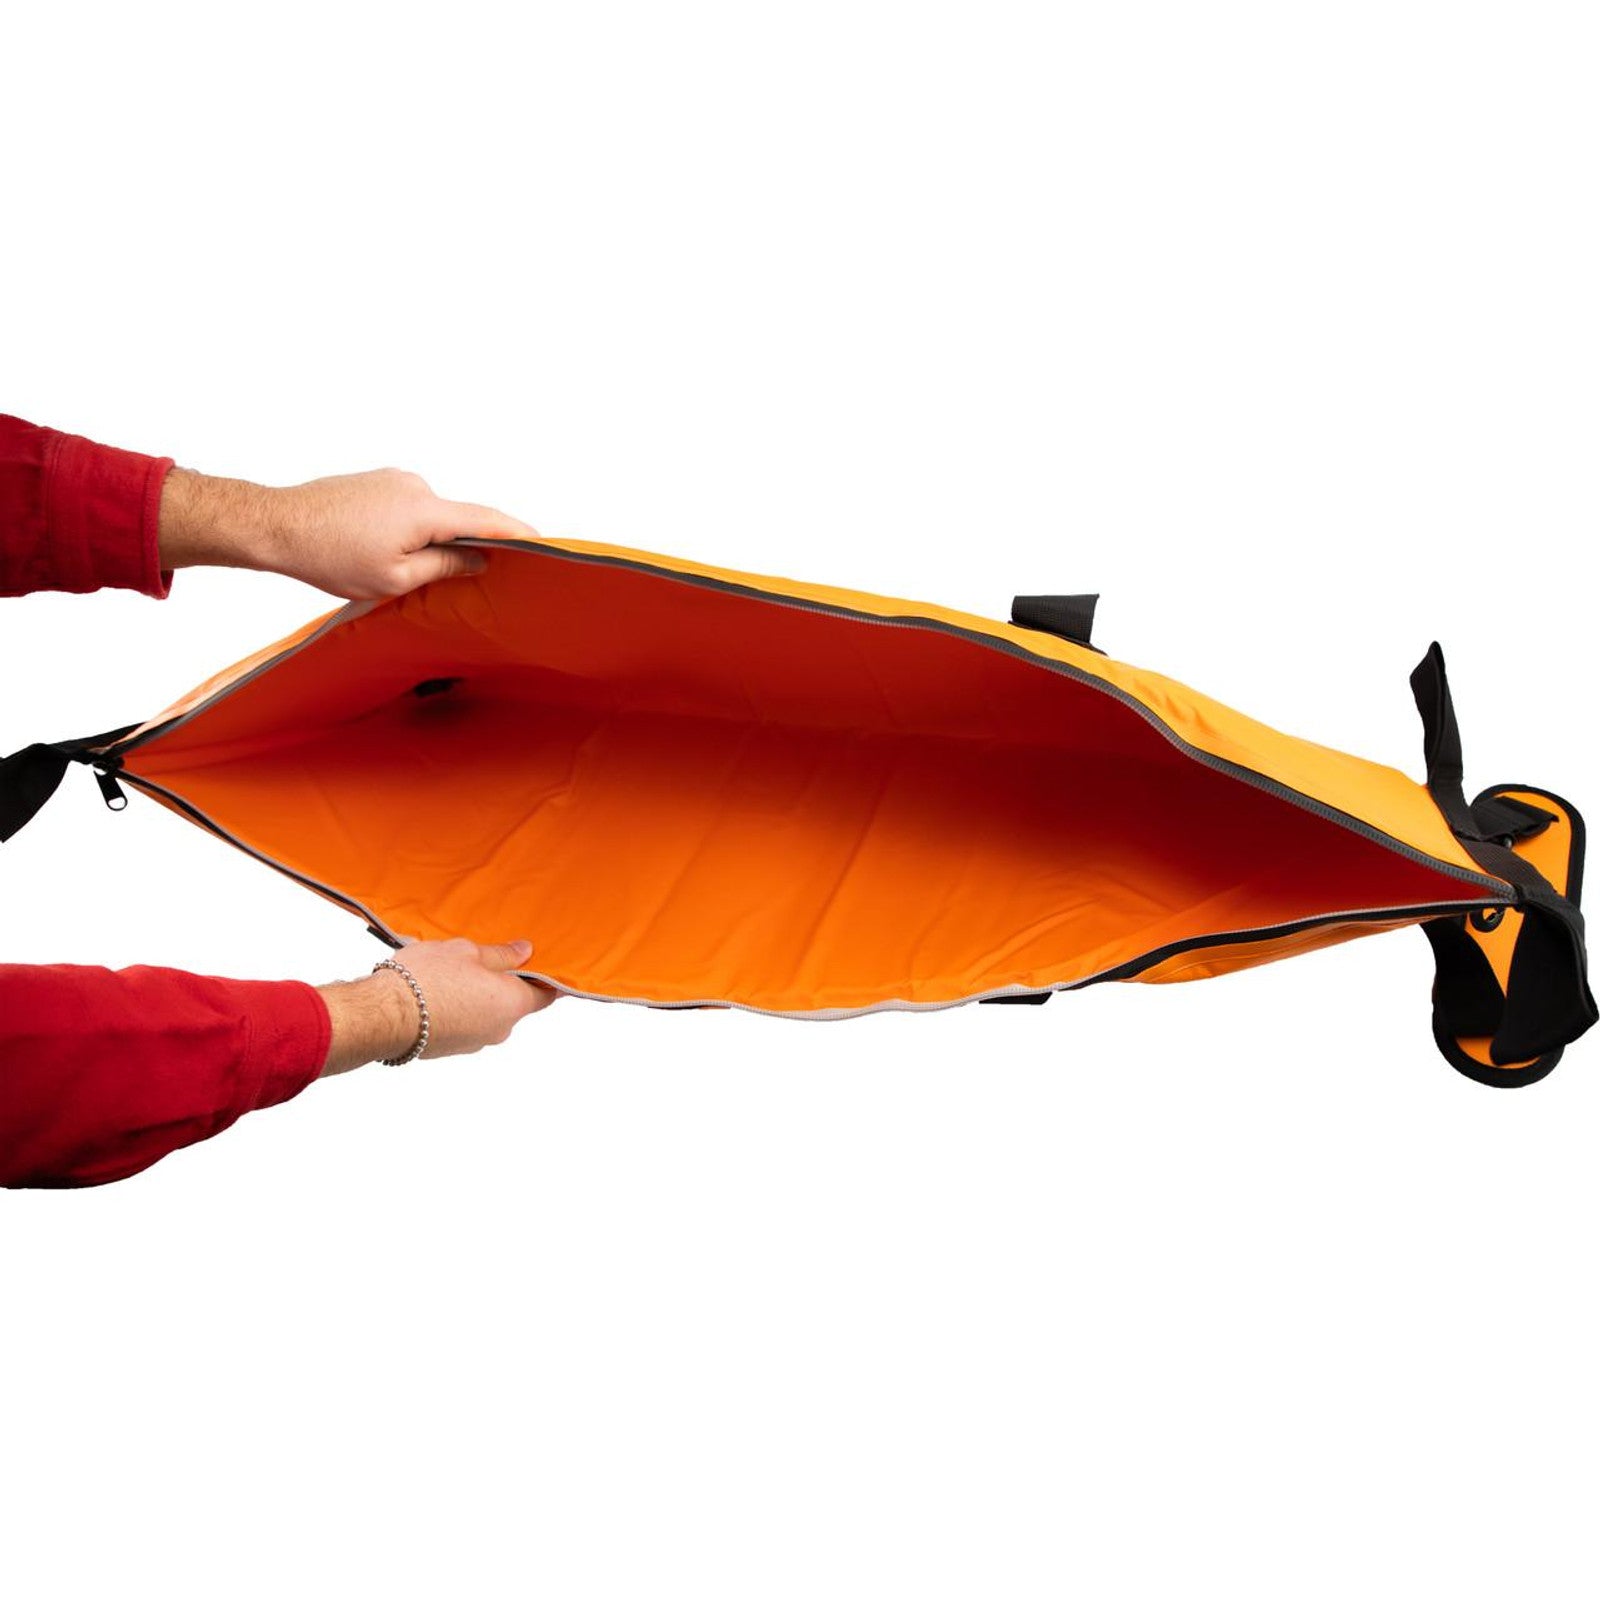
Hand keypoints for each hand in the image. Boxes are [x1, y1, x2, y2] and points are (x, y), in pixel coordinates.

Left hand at [158, 464, 538, 598]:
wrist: (275, 525)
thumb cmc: (329, 556)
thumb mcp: (395, 578)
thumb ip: (444, 567)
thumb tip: (477, 559)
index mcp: (425, 510)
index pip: (487, 519)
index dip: (518, 533)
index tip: (545, 541)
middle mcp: (415, 485)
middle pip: (458, 519)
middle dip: (465, 546)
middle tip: (469, 579)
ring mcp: (394, 480)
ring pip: (430, 517)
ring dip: (428, 541)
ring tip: (401, 571)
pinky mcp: (376, 481)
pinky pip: (408, 508)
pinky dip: (409, 531)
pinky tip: (383, 553)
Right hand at [317, 937, 556, 1074]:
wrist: (383, 1015)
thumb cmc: (427, 978)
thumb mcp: (468, 951)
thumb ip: (501, 954)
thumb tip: (525, 951)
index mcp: (512, 1004)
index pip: (546, 995)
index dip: (547, 979)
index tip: (544, 966)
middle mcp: (499, 1030)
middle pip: (513, 1004)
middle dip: (503, 983)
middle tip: (485, 959)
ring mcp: (474, 1043)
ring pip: (485, 1015)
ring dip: (477, 996)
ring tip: (453, 972)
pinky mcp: (449, 1049)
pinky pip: (463, 1025)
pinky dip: (458, 1009)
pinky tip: (437, 990)